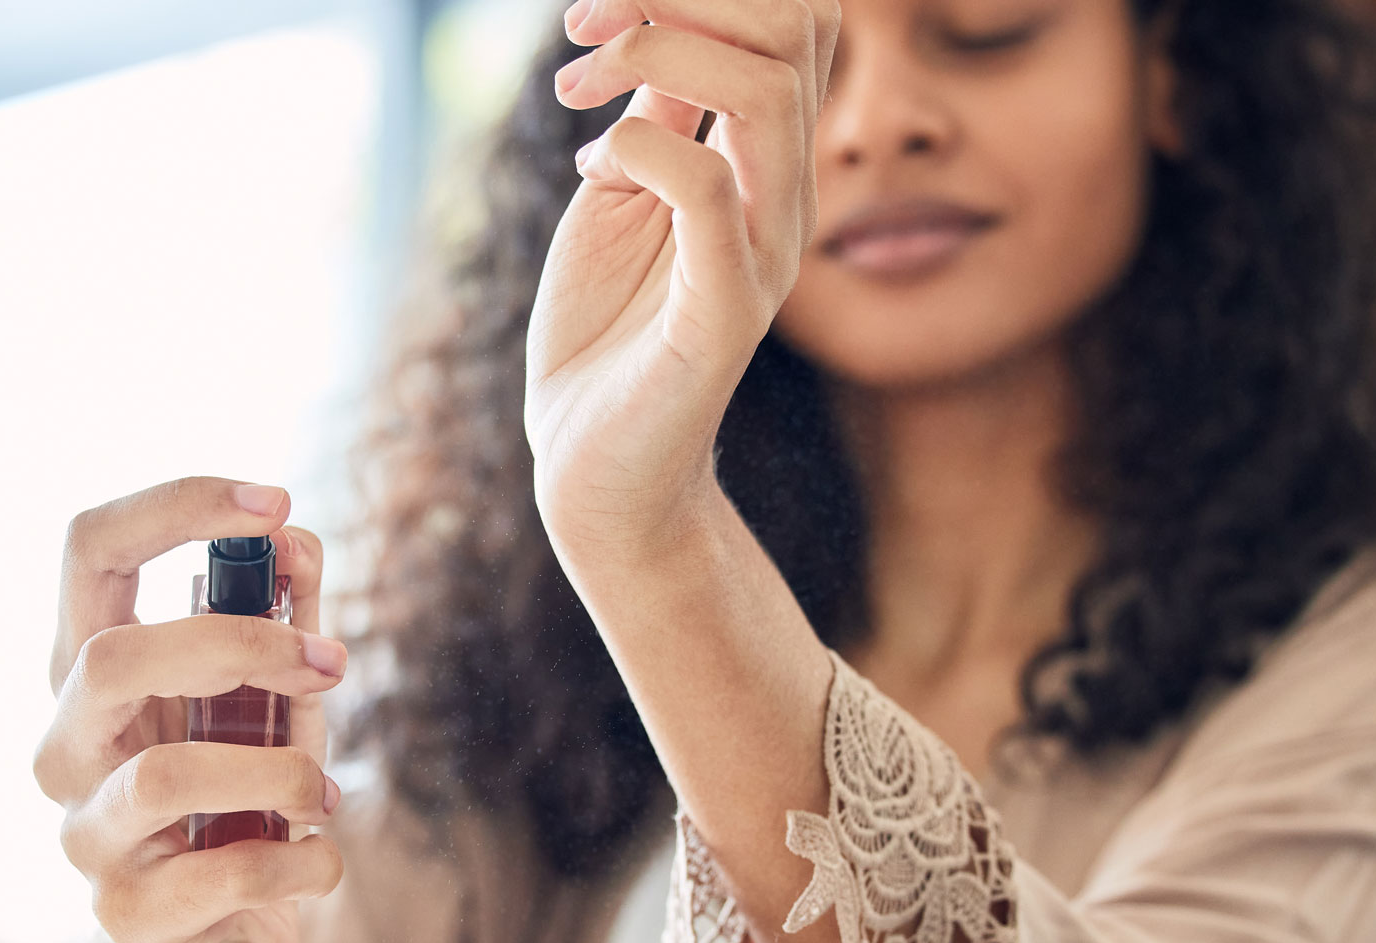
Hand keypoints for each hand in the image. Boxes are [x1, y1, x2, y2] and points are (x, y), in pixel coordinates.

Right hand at [33, 477, 345, 942]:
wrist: (232, 927)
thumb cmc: (248, 785)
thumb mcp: (276, 691)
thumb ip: (285, 612)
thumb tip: (295, 540)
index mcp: (91, 669)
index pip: (88, 549)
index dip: (177, 507)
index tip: (278, 502)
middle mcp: (67, 744)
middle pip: (111, 656)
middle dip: (240, 643)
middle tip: (331, 662)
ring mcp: (85, 832)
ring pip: (165, 775)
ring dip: (281, 769)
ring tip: (326, 789)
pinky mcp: (128, 914)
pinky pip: (224, 872)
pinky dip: (303, 856)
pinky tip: (320, 854)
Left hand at [524, 0, 840, 560]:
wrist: (592, 463)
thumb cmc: (603, 328)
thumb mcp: (621, 192)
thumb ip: (655, 114)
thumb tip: (653, 28)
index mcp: (764, 160)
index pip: (794, 23)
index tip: (596, 12)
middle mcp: (783, 194)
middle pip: (794, 29)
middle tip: (584, 24)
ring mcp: (763, 250)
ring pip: (766, 92)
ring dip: (657, 54)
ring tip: (581, 81)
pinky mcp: (726, 310)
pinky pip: (709, 190)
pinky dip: (640, 148)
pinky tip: (591, 170)